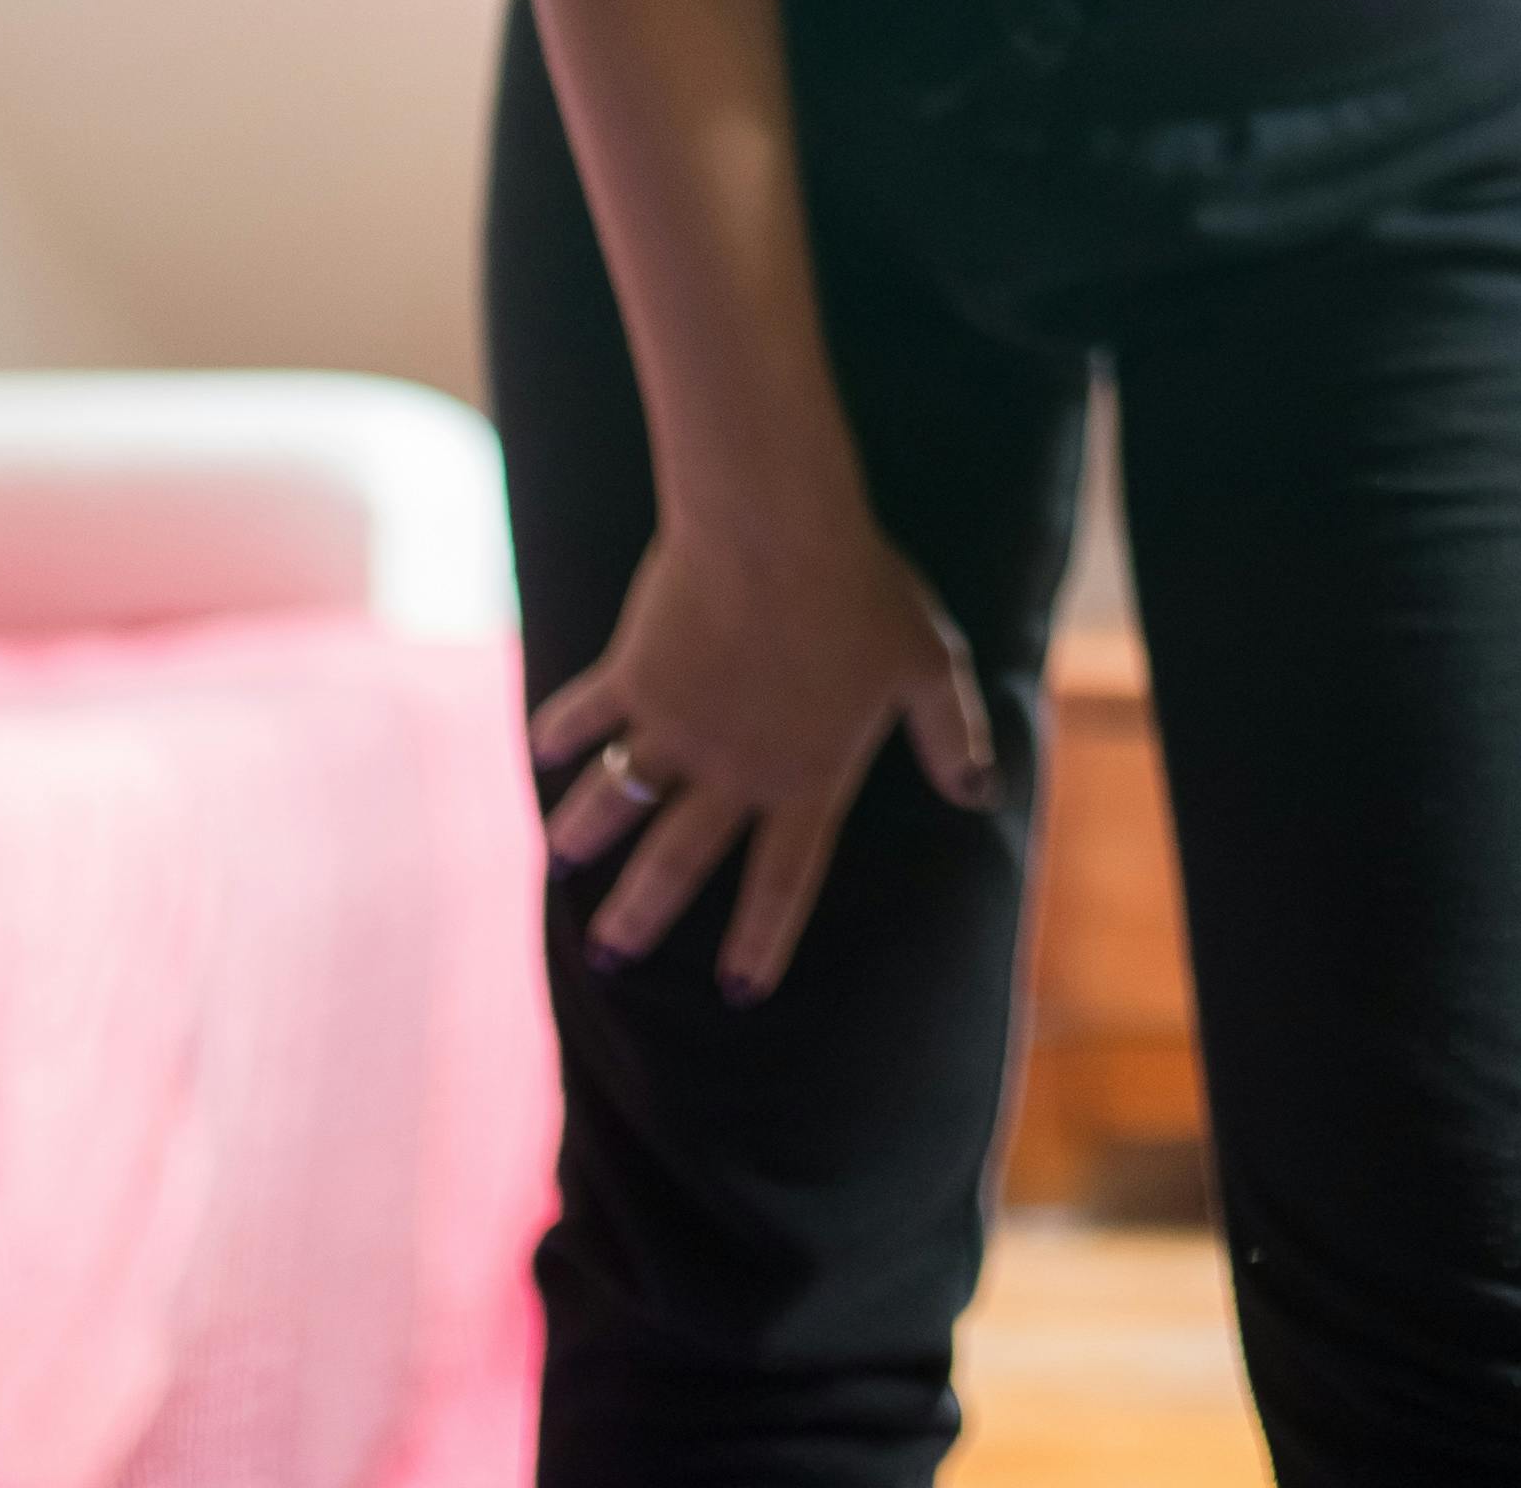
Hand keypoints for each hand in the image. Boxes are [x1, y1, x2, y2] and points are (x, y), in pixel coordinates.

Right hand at [533, 497, 995, 999]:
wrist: (777, 531)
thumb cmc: (863, 591)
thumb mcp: (929, 665)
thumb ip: (952, 735)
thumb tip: (980, 793)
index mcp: (806, 777)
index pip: (784, 878)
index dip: (761, 937)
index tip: (736, 989)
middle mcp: (732, 769)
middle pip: (679, 859)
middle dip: (641, 914)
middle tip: (611, 956)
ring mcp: (675, 724)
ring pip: (618, 797)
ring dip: (584, 833)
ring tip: (559, 866)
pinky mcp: (634, 672)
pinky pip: (588, 712)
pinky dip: (561, 731)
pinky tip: (541, 750)